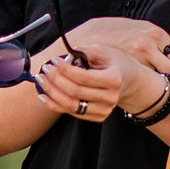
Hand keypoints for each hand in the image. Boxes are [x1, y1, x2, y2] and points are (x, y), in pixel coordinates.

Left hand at [33, 37, 151, 123]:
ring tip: (41, 80)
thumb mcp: (103, 51)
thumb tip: (65, 57)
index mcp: (114, 79)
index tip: (54, 60)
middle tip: (45, 68)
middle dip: (55, 79)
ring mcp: (104, 110)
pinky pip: (71, 112)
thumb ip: (84, 51)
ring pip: (71, 105)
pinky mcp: (97, 117)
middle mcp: (110, 98)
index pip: (83, 77)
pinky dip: (55, 104)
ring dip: (51, 92)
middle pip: (75, 92)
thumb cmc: (113, 63)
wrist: (128, 81)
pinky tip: (44, 95)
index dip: (65, 69)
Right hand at [65, 16, 169, 93]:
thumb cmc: (110, 32)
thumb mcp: (137, 28)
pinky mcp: (126, 69)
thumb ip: (158, 41)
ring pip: (161, 79)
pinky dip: (153, 92)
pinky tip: (158, 99)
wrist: (84, 40)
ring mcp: (136, 58)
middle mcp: (148, 45)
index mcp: (154, 33)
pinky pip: (145, 84)